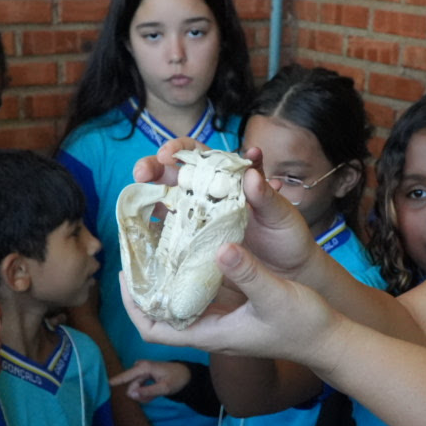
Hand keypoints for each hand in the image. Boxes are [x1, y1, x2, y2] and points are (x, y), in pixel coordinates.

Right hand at [110, 359, 191, 403]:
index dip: (115, 380)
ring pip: (135, 389)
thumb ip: (147, 392)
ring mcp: (141, 371)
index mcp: (144, 367)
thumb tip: (130, 394)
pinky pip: (138, 388)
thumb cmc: (177, 379)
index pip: (126, 375)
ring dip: (143, 395)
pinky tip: (154, 393)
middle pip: (132, 386)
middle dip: (139, 395)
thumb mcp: (164, 388)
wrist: (185, 375)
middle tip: (153, 397)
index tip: (103, 383)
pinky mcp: (142, 376)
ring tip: (155, 394)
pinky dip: (145, 393)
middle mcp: (140, 367)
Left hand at [119, 244, 337, 363]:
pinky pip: (203, 292)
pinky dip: (192, 273)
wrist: (328, 339)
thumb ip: (248, 273)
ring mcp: (222, 320)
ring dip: (166, 278)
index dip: (133, 307)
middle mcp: (211, 328)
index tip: (125, 276)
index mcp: (211, 333)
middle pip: (161, 313)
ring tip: (157, 243)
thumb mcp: (275, 295)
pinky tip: (195, 247)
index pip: (154, 330)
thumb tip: (220, 247)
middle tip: (136, 251)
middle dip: (144, 287)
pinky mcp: (235, 310)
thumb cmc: (303, 325)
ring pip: (181, 301)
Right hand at [135, 138, 317, 283]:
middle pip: (174, 176)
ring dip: (148, 200)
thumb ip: (267, 195)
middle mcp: (210, 197)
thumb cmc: (288, 238)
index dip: (180, 150)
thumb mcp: (282, 215)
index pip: (199, 155)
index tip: (168, 155)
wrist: (291, 275)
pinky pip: (171, 238)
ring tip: (135, 203)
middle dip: (153, 169)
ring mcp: (200, 223)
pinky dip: (155, 236)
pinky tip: (143, 235)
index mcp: (229, 180)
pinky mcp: (197, 249)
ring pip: (167, 204)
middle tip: (141, 173)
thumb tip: (251, 169)